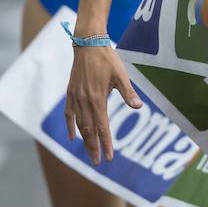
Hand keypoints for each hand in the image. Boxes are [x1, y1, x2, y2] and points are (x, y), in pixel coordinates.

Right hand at [65, 44, 141, 164]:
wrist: (88, 44)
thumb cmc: (107, 59)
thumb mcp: (121, 75)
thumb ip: (128, 93)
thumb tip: (138, 107)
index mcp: (98, 98)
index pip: (102, 126)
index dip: (106, 142)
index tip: (109, 156)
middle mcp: (85, 101)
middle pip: (89, 130)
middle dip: (93, 147)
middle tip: (98, 162)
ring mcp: (76, 97)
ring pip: (79, 124)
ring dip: (84, 140)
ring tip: (89, 153)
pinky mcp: (71, 93)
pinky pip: (69, 113)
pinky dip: (70, 126)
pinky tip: (72, 137)